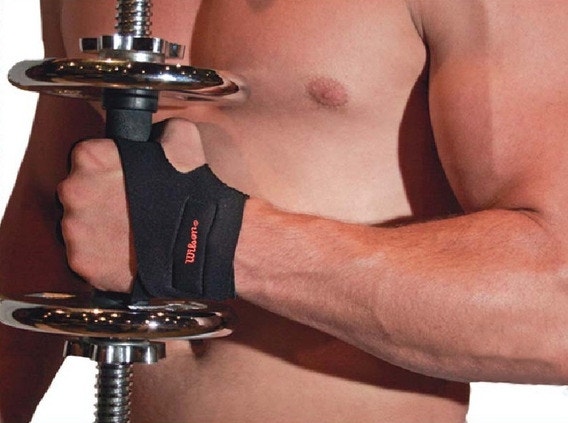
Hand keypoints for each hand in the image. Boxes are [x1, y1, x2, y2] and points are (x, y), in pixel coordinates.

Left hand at [57, 118, 205, 292]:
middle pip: (78, 190)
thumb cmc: (189, 200)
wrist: (196, 251)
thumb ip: (168, 129)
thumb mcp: (187, 148)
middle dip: (100, 198)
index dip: (109, 168)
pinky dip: (101, 255)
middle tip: (128, 209)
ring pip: (79, 223)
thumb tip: (160, 131)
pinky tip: (124, 253)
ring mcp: (75, 228)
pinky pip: (85, 254)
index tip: (124, 181)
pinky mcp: (81, 261)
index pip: (88, 156)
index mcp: (92, 158)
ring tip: (128, 233)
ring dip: (98, 226)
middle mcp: (74, 191)